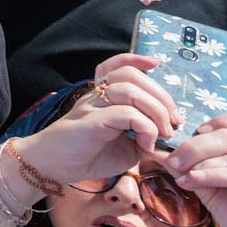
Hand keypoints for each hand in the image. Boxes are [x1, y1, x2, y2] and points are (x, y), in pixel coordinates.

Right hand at [13, 53, 182, 184]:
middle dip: (161, 97)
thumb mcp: (125, 146)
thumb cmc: (88, 156)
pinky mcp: (91, 121)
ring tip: (162, 133)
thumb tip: (167, 133)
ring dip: (156, 111)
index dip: (136, 59)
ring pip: (129, 90)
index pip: (116, 66)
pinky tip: (146, 144)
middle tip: (173, 123)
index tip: (155, 64)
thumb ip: (144, 134)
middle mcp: (96, 95)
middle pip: (131, 75)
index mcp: (102, 97)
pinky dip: (145, 127)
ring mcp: (92, 106)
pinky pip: (126, 113)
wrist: (53, 166)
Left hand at [162, 114, 226, 226]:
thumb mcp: (213, 183)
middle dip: (194, 146)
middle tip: (172, 160)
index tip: (192, 135)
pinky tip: (189, 181)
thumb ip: (192, 164)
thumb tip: (159, 148)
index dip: (215, 124)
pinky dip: (209, 174)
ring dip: (197, 158)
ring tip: (178, 173)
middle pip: (226, 136)